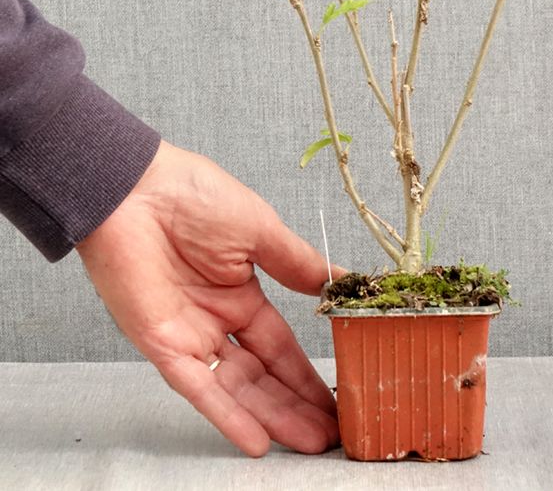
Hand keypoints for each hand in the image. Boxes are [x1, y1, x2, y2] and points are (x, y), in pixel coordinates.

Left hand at [76, 139, 344, 456]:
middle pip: (264, 374)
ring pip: (238, 387)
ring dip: (273, 416)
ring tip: (312, 442)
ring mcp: (190, 336)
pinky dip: (226, 414)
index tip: (339, 393)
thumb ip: (298, 263)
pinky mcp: (162, 344)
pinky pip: (199, 387)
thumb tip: (339, 280)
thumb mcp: (261, 229)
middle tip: (335, 433)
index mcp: (241, 293)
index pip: (281, 345)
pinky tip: (257, 440)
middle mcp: (217, 321)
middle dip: (298, 404)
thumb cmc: (195, 196)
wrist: (136, 188)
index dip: (308, 371)